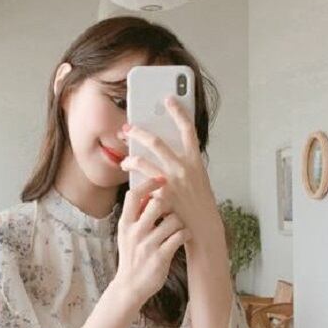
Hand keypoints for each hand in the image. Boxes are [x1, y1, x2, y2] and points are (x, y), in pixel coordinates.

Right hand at [113, 175, 191, 308]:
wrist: (130, 286)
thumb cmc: (132, 256)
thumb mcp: (126, 234)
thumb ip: (135, 215)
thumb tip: (147, 192)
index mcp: (125, 224)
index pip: (133, 195)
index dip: (149, 183)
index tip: (161, 179)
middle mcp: (135, 233)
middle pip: (157, 203)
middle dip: (169, 203)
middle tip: (173, 210)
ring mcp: (148, 245)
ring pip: (173, 220)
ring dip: (180, 222)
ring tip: (179, 227)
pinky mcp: (161, 257)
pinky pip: (180, 237)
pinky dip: (186, 234)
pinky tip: (184, 237)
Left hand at [118, 96, 220, 244]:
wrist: (203, 229)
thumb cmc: (199, 204)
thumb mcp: (198, 179)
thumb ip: (185, 163)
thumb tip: (169, 149)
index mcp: (195, 160)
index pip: (188, 129)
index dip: (178, 111)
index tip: (169, 98)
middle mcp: (184, 168)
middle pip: (156, 141)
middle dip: (138, 132)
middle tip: (127, 128)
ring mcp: (172, 182)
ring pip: (143, 161)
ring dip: (129, 158)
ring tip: (124, 160)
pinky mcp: (162, 196)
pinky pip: (141, 184)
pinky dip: (133, 183)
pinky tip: (129, 184)